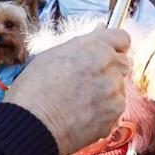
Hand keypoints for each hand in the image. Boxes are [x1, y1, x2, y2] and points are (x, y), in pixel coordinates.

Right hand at [5, 28, 130, 154]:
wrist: (31, 125)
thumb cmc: (34, 89)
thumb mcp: (52, 55)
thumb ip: (82, 43)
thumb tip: (100, 28)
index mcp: (94, 47)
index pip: (122, 38)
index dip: (113, 45)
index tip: (106, 52)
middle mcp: (109, 66)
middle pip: (122, 63)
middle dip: (109, 69)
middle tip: (85, 81)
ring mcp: (114, 92)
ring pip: (119, 88)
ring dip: (106, 92)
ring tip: (79, 101)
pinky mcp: (115, 115)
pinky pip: (115, 109)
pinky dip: (103, 112)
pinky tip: (82, 115)